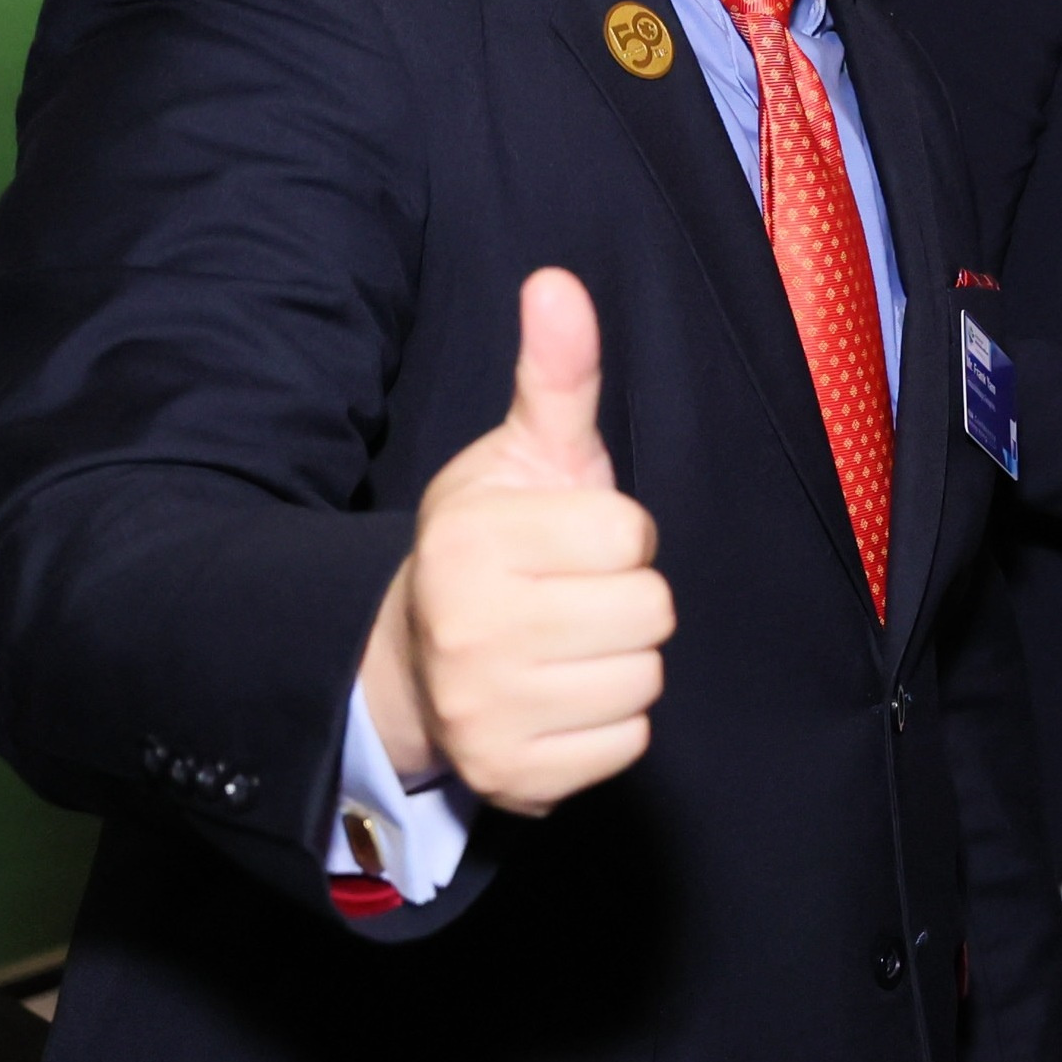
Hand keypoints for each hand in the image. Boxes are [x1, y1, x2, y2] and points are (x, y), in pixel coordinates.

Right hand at [356, 269, 674, 815]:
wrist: (411, 658)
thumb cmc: (490, 546)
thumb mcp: (520, 455)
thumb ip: (556, 375)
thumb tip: (558, 282)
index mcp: (474, 543)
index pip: (631, 536)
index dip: (615, 534)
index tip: (567, 542)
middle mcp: (471, 632)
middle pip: (650, 610)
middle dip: (624, 597)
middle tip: (566, 596)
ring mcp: (488, 715)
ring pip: (645, 678)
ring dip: (620, 661)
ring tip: (562, 645)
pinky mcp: (514, 778)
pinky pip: (629, 743)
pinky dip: (608, 724)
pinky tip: (558, 697)